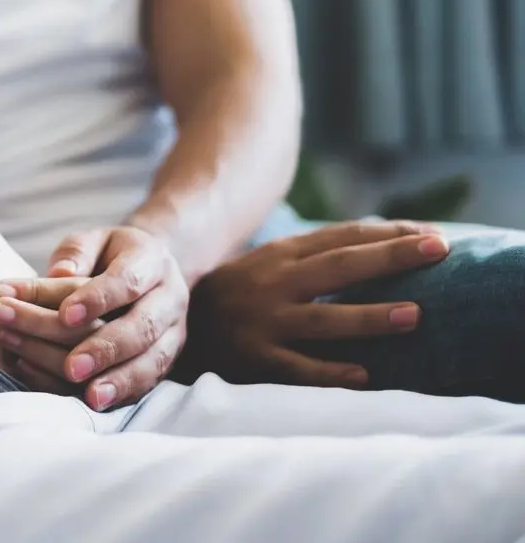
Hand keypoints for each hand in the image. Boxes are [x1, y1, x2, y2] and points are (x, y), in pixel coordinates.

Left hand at [0, 226, 188, 409]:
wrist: (152, 272)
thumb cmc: (111, 256)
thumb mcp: (94, 240)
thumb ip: (75, 253)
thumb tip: (58, 273)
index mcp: (152, 260)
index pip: (127, 280)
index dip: (97, 298)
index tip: (65, 315)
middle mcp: (170, 298)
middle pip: (143, 326)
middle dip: (107, 348)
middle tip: (73, 367)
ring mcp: (173, 333)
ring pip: (152, 361)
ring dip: (120, 380)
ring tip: (90, 397)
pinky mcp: (168, 360)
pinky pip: (149, 382)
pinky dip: (122, 395)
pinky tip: (94, 403)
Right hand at [177, 221, 449, 387]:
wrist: (172, 325)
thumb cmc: (237, 295)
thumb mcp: (268, 265)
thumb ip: (314, 257)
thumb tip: (382, 247)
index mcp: (281, 256)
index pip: (342, 238)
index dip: (389, 234)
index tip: (434, 236)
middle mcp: (274, 284)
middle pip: (340, 267)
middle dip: (391, 258)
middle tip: (438, 250)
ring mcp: (264, 323)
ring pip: (323, 320)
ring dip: (369, 316)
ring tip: (413, 316)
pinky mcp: (254, 359)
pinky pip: (297, 368)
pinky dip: (329, 373)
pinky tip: (363, 376)